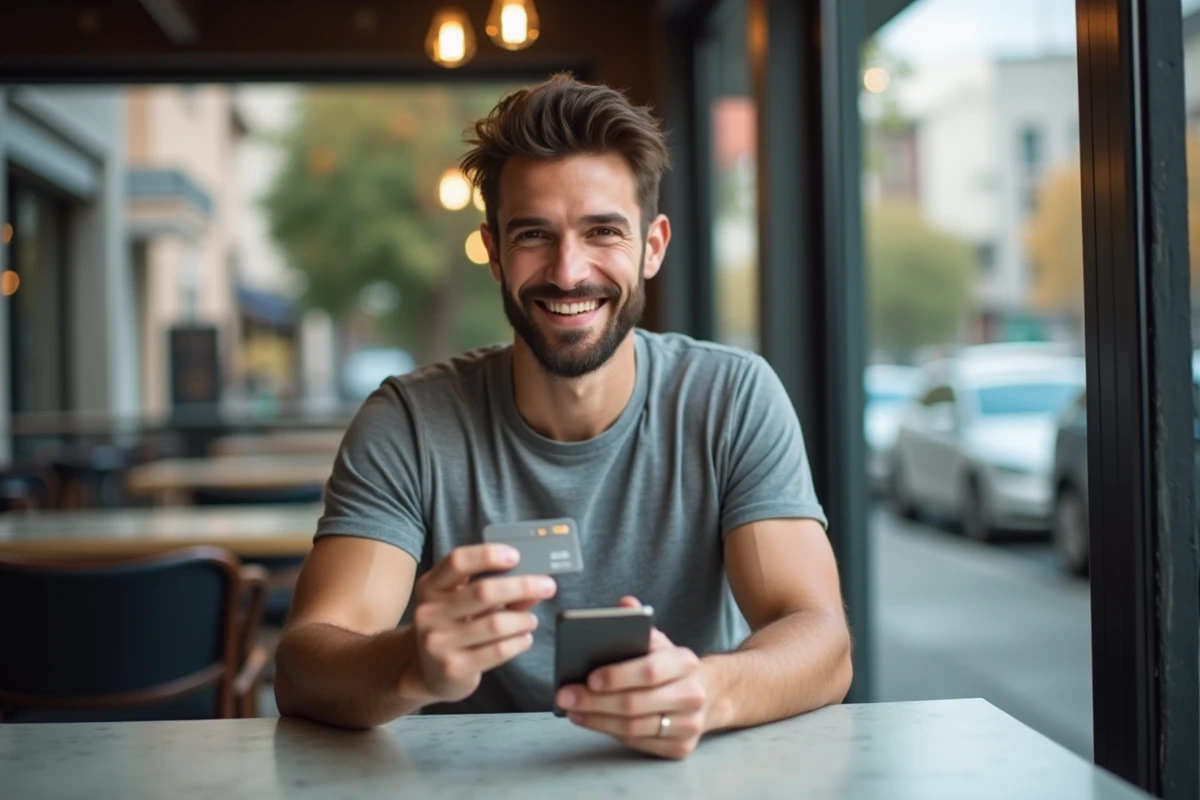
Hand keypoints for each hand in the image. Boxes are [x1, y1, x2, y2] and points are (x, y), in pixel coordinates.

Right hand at [403, 544, 556, 704]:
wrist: (430, 672)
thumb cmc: (455, 627)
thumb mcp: (465, 603)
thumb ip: (496, 590)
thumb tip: (535, 582)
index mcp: (431, 587)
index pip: (457, 561)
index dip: (488, 555)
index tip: (516, 556)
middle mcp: (429, 613)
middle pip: (483, 591)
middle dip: (522, 586)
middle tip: (547, 586)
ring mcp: (438, 642)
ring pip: (496, 623)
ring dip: (523, 619)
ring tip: (531, 620)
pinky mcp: (453, 668)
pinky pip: (498, 650)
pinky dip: (519, 641)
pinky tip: (524, 638)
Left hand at [555, 597, 708, 759]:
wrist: (710, 693)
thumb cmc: (670, 666)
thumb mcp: (659, 641)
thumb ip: (639, 624)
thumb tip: (625, 604)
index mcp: (686, 662)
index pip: (649, 671)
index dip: (617, 676)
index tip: (589, 677)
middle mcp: (692, 695)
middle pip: (635, 704)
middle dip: (594, 702)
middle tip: (566, 696)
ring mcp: (688, 724)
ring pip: (633, 728)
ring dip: (596, 719)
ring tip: (571, 709)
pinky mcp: (680, 747)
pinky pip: (637, 743)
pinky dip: (609, 732)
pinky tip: (589, 720)